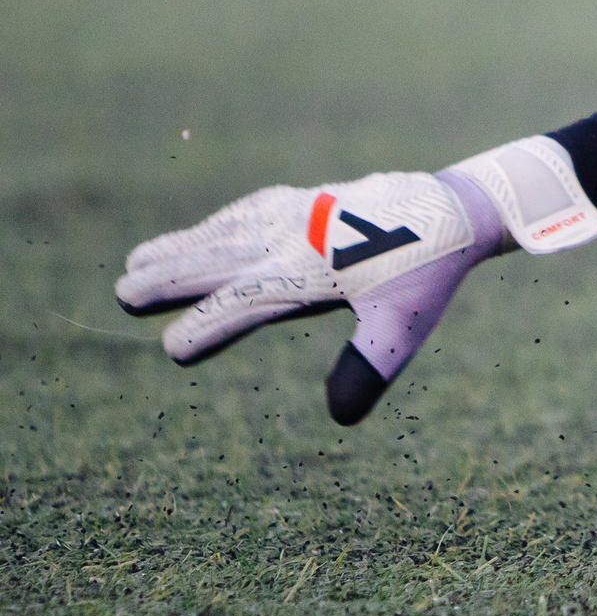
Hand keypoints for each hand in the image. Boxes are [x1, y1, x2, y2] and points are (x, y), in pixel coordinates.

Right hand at [117, 170, 504, 425]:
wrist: (454, 208)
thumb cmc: (426, 270)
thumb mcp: (403, 324)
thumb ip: (369, 367)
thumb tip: (339, 417)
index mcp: (309, 273)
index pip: (243, 306)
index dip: (208, 328)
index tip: (174, 349)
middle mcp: (293, 239)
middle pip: (219, 261)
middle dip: (171, 278)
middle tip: (123, 293)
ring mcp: (297, 213)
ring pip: (226, 232)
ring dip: (181, 247)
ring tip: (136, 262)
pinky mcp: (306, 198)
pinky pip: (247, 210)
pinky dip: (216, 223)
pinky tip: (202, 234)